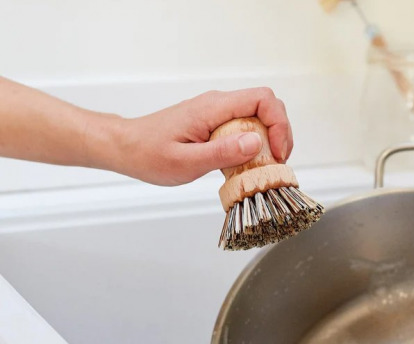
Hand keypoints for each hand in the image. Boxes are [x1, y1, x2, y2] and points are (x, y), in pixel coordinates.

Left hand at [103, 88, 292, 185]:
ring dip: (268, 140)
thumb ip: (222, 152)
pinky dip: (253, 144)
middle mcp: (217, 104)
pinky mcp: (213, 123)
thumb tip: (257, 142)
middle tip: (277, 162)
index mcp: (213, 108)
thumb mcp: (186, 162)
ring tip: (265, 166)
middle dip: (279, 133)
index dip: (278, 124)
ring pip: (256, 117)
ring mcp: (215, 113)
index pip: (262, 99)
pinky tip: (247, 164)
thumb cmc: (149, 154)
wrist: (126, 147)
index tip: (277, 153)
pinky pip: (243, 127)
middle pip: (265, 106)